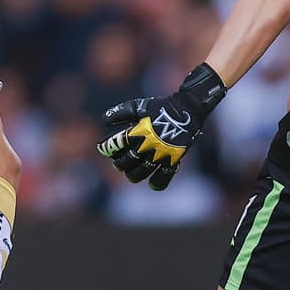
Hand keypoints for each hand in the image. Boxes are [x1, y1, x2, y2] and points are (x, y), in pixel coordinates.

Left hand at [96, 63, 226, 190]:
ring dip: (132, 175)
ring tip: (129, 173)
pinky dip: (157, 183)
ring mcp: (160, 154)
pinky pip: (164, 177)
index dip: (106, 147)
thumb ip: (121, 112)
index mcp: (138, 132)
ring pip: (141, 172)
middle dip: (118, 163)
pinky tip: (152, 183)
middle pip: (126, 161)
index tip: (102, 148)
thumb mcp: (139, 106)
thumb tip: (104, 121)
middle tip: (117, 162)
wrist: (186, 110)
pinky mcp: (172, 160)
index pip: (116, 143)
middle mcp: (147, 145)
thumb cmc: (161, 107)